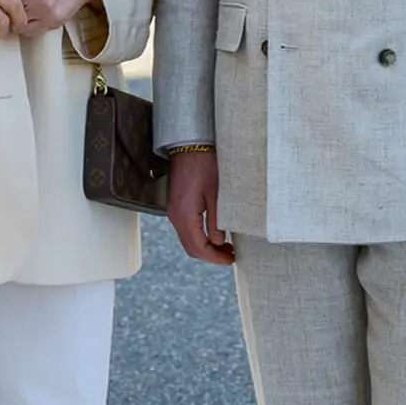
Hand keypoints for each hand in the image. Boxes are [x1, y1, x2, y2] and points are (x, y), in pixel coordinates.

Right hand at [168, 148, 233, 265]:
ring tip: (226, 247)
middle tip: (231, 256)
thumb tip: (220, 242)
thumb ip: (217, 221)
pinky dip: (199, 237)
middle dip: (211, 255)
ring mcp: (174, 212)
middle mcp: (176, 217)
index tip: (231, 260)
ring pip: (188, 240)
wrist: (189, 145)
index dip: (215, 258)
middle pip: (191, 248)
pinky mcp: (177, 206)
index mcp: (185, 215)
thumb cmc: (205, 164)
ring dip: (205, 247)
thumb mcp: (217, 194)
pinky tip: (214, 234)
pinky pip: (186, 229)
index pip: (199, 247)